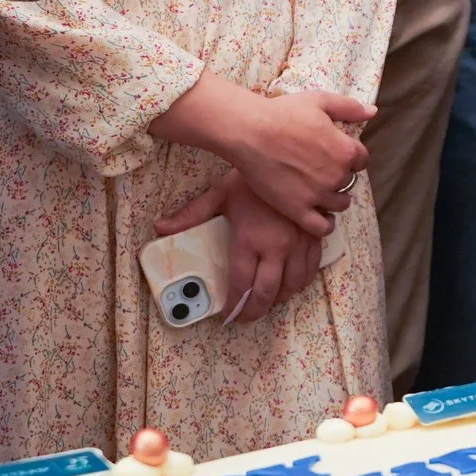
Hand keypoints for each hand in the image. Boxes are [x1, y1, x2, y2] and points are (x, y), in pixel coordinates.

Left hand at [153, 173, 328, 323]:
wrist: (289, 158)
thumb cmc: (253, 177)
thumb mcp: (219, 194)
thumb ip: (191, 216)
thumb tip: (162, 228)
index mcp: (250, 240)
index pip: (241, 284)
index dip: (234, 305)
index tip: (229, 313)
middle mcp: (276, 247)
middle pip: (267, 293)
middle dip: (256, 311)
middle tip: (247, 316)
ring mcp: (299, 243)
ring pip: (292, 285)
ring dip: (280, 298)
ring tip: (268, 300)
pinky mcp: (314, 236)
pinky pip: (311, 269)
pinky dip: (300, 282)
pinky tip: (291, 282)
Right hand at [223, 90, 374, 235]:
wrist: (250, 132)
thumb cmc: (283, 113)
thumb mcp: (320, 101)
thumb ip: (349, 107)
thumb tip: (372, 112)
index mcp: (346, 150)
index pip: (362, 160)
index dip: (350, 156)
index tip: (336, 154)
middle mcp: (337, 175)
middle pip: (350, 181)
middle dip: (340, 176)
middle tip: (321, 170)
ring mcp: (318, 195)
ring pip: (340, 204)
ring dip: (334, 198)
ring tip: (320, 191)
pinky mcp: (297, 209)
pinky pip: (321, 227)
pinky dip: (325, 225)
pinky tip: (320, 216)